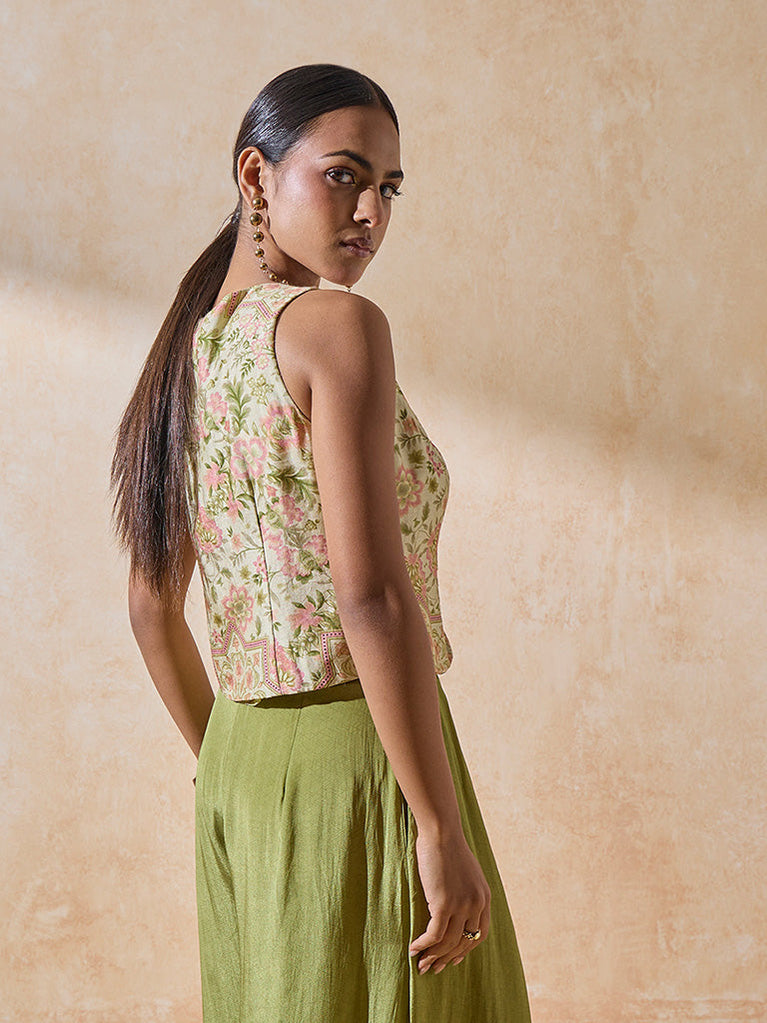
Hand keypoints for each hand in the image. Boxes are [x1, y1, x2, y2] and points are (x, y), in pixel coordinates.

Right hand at [408, 826, 490, 973]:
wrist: (441, 832)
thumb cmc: (447, 847)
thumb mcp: (465, 872)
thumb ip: (465, 890)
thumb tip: (453, 905)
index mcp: (484, 897)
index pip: (480, 933)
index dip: (466, 949)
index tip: (453, 958)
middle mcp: (477, 904)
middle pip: (464, 942)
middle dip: (447, 958)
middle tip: (433, 968)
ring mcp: (462, 905)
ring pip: (448, 942)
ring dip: (433, 957)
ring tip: (420, 964)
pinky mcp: (444, 904)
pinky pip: (434, 935)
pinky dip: (423, 945)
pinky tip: (413, 949)